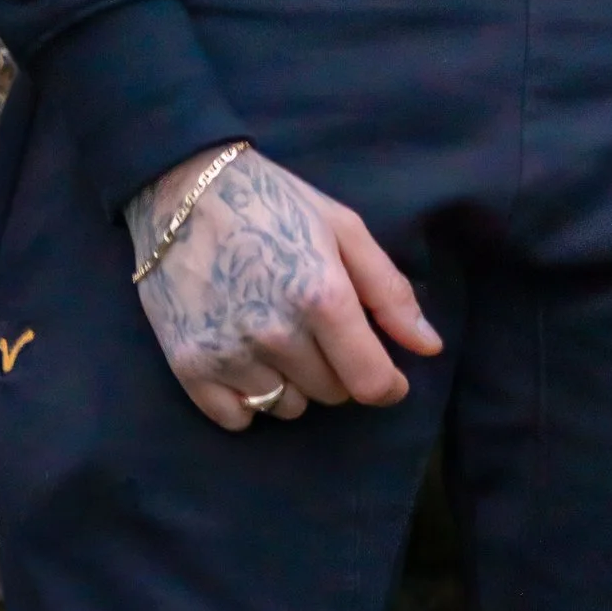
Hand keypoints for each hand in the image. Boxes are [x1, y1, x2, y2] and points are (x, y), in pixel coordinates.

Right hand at [126, 143, 441, 434]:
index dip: (388, 386)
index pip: (370, 382)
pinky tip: (246, 357)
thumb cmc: (274, 204)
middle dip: (338, 367)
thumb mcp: (344, 229)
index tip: (388, 377)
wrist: (182, 192)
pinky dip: (248, 398)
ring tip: (278, 335)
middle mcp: (275, 334)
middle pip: (332, 393)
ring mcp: (228, 354)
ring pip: (287, 407)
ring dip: (294, 382)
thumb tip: (428, 347)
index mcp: (321, 296)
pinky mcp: (189, 367)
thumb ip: (390, 292)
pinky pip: (238, 417)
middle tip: (317, 327)